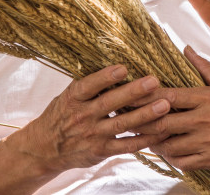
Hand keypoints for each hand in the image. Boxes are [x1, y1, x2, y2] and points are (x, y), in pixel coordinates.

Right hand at [7, 65, 170, 173]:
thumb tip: (109, 57)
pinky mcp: (101, 151)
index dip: (105, 77)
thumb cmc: (62, 114)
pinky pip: (126, 146)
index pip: (89, 86)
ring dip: (145, 115)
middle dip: (133, 92)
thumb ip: (87, 82)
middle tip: (154, 81)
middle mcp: (82, 116)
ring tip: (165, 105)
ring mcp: (92, 135)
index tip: (123, 67)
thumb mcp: (67, 95)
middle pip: (110, 104)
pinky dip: (144, 139)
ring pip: (122, 125)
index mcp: (73, 98)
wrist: (44, 149)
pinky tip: (161, 132)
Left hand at [134, 46, 209, 169]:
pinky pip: (184, 162)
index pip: (169, 96)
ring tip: (144, 138)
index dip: (146, 97)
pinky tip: (168, 153)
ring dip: (155, 142)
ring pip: (169, 145)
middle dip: (142, 122)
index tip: (131, 95)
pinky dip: (172, 158)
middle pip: (162, 122)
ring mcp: (208, 141)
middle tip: (127, 121)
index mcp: (207, 98)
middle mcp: (204, 119)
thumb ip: (205, 66)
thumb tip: (187, 49)